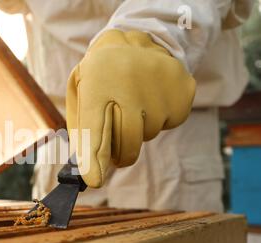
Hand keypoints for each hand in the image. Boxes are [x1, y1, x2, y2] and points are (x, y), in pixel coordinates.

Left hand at [66, 30, 195, 187]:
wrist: (137, 39)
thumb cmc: (101, 77)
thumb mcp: (80, 93)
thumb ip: (82, 130)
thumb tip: (86, 171)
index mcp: (96, 85)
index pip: (95, 129)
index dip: (94, 159)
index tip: (94, 180)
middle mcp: (129, 85)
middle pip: (126, 143)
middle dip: (119, 155)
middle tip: (116, 150)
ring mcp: (159, 87)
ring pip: (148, 134)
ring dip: (139, 129)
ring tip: (134, 102)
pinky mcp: (183, 90)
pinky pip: (169, 123)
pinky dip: (159, 118)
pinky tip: (151, 97)